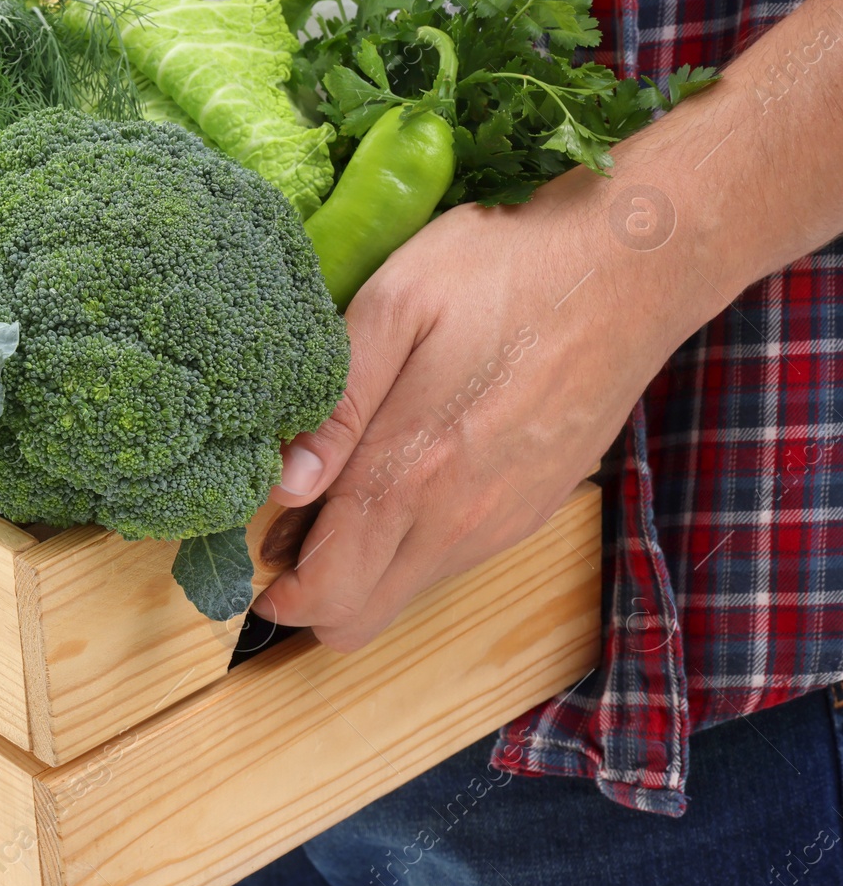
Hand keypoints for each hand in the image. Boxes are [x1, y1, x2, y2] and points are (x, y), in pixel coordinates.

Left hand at [256, 169, 722, 649]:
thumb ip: (336, 404)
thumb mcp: (396, 304)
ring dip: (359, 569)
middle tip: (286, 531)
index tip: (252, 559)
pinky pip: (449, 560)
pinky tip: (406, 473)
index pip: (327, 593)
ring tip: (342, 489)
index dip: (276, 593)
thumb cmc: (503, 268)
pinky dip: (409, 545)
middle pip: (360, 618)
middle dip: (309, 595)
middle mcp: (458, 520)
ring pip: (404, 594)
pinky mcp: (532, 510)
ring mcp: (501, 522)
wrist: (634, 267)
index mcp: (412, 473)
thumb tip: (284, 485)